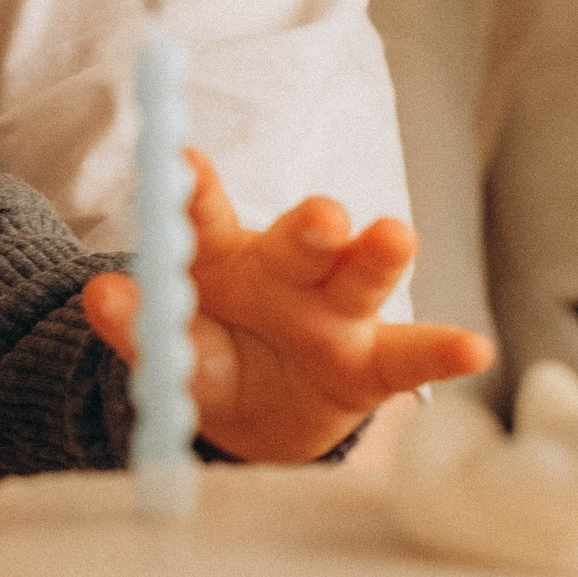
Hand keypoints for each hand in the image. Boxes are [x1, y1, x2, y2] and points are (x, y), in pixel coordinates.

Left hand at [83, 159, 491, 462]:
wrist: (259, 414)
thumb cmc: (214, 362)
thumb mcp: (170, 351)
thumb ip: (140, 325)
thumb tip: (100, 295)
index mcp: (228, 259)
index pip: (206, 220)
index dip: (194, 193)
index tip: (183, 162)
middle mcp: (291, 274)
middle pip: (301, 240)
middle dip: (311, 224)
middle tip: (322, 214)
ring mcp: (339, 314)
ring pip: (359, 278)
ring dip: (376, 256)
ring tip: (395, 236)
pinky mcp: (374, 363)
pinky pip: (409, 358)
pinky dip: (443, 352)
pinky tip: (477, 351)